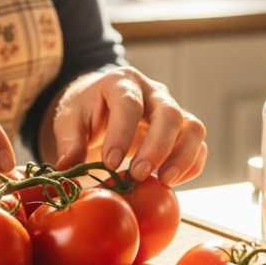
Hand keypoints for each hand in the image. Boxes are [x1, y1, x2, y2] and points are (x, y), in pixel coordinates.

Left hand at [46, 67, 206, 185]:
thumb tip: (68, 169)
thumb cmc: (85, 110)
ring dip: (182, 157)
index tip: (110, 163)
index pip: (129, 104)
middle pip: (169, 113)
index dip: (122, 134)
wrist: (101, 104)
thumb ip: (69, 142)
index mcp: (121, 82)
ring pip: (192, 127)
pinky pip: (198, 144)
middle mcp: (152, 92)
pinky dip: (192, 165)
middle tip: (139, 175)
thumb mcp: (68, 120)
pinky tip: (172, 182)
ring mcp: (171, 109)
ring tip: (164, 181)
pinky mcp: (181, 129)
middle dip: (157, 147)